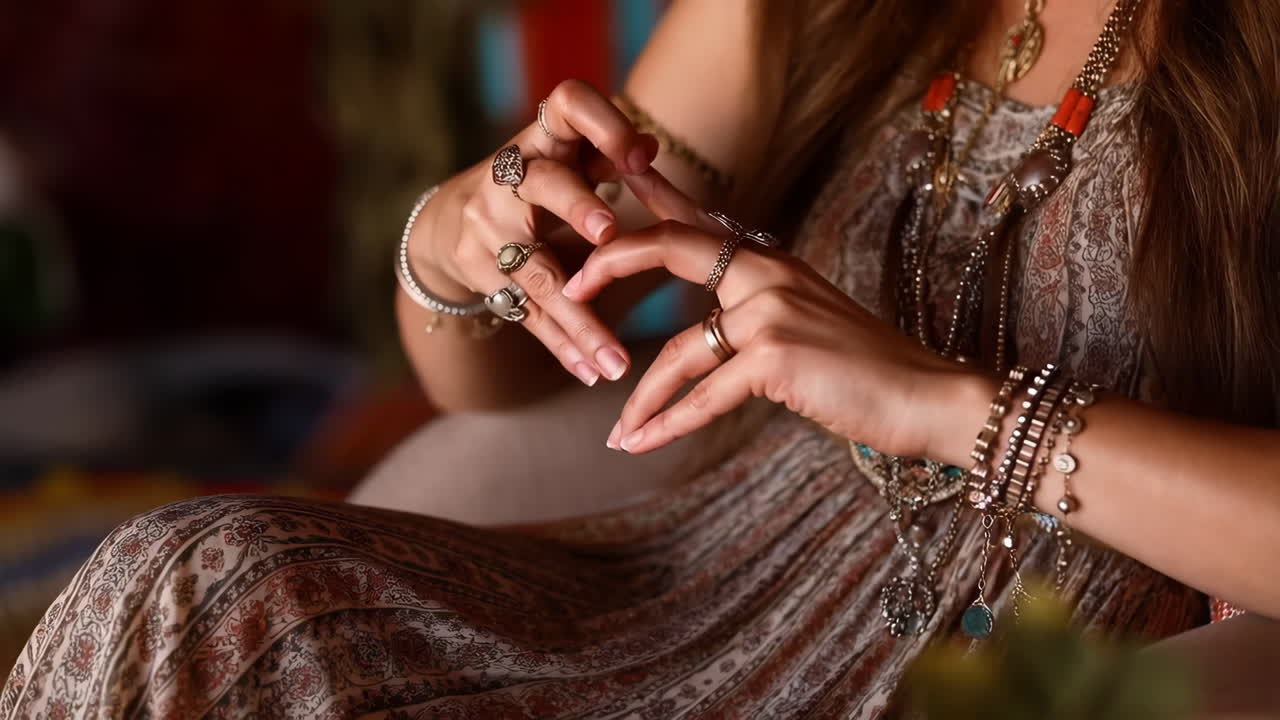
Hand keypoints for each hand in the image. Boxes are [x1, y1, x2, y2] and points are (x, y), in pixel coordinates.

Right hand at [414, 79, 660, 385]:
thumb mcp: (565, 161)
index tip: (639, 156)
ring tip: (616, 361)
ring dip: (581, 319)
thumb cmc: (538, 184)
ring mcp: (487, 227)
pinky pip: (528, 313)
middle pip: (544, 186)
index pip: (568, 106)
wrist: (450, 219)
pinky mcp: (478, 270)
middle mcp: (509, 177)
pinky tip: (592, 371)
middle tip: (609, 232)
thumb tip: (652, 150)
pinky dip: (563, 345)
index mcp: (543, 139)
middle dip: (577, 206)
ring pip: (540, 274)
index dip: (603, 124)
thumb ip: (608, 156)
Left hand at [562, 169, 979, 458]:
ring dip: (642, 399)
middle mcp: (769, 274)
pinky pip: (704, 395)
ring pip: (679, 351)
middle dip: (614, 262)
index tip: (613, 176)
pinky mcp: (775, 356)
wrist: (929, 398)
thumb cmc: (869, 372)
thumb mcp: (809, 325)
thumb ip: (758, 316)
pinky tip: (640, 444)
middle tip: (572, 286)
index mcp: (774, 264)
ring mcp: (772, 311)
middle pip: (674, 247)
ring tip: (618, 433)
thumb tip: (714, 331)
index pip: (703, 222)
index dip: (655, 195)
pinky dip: (668, 424)